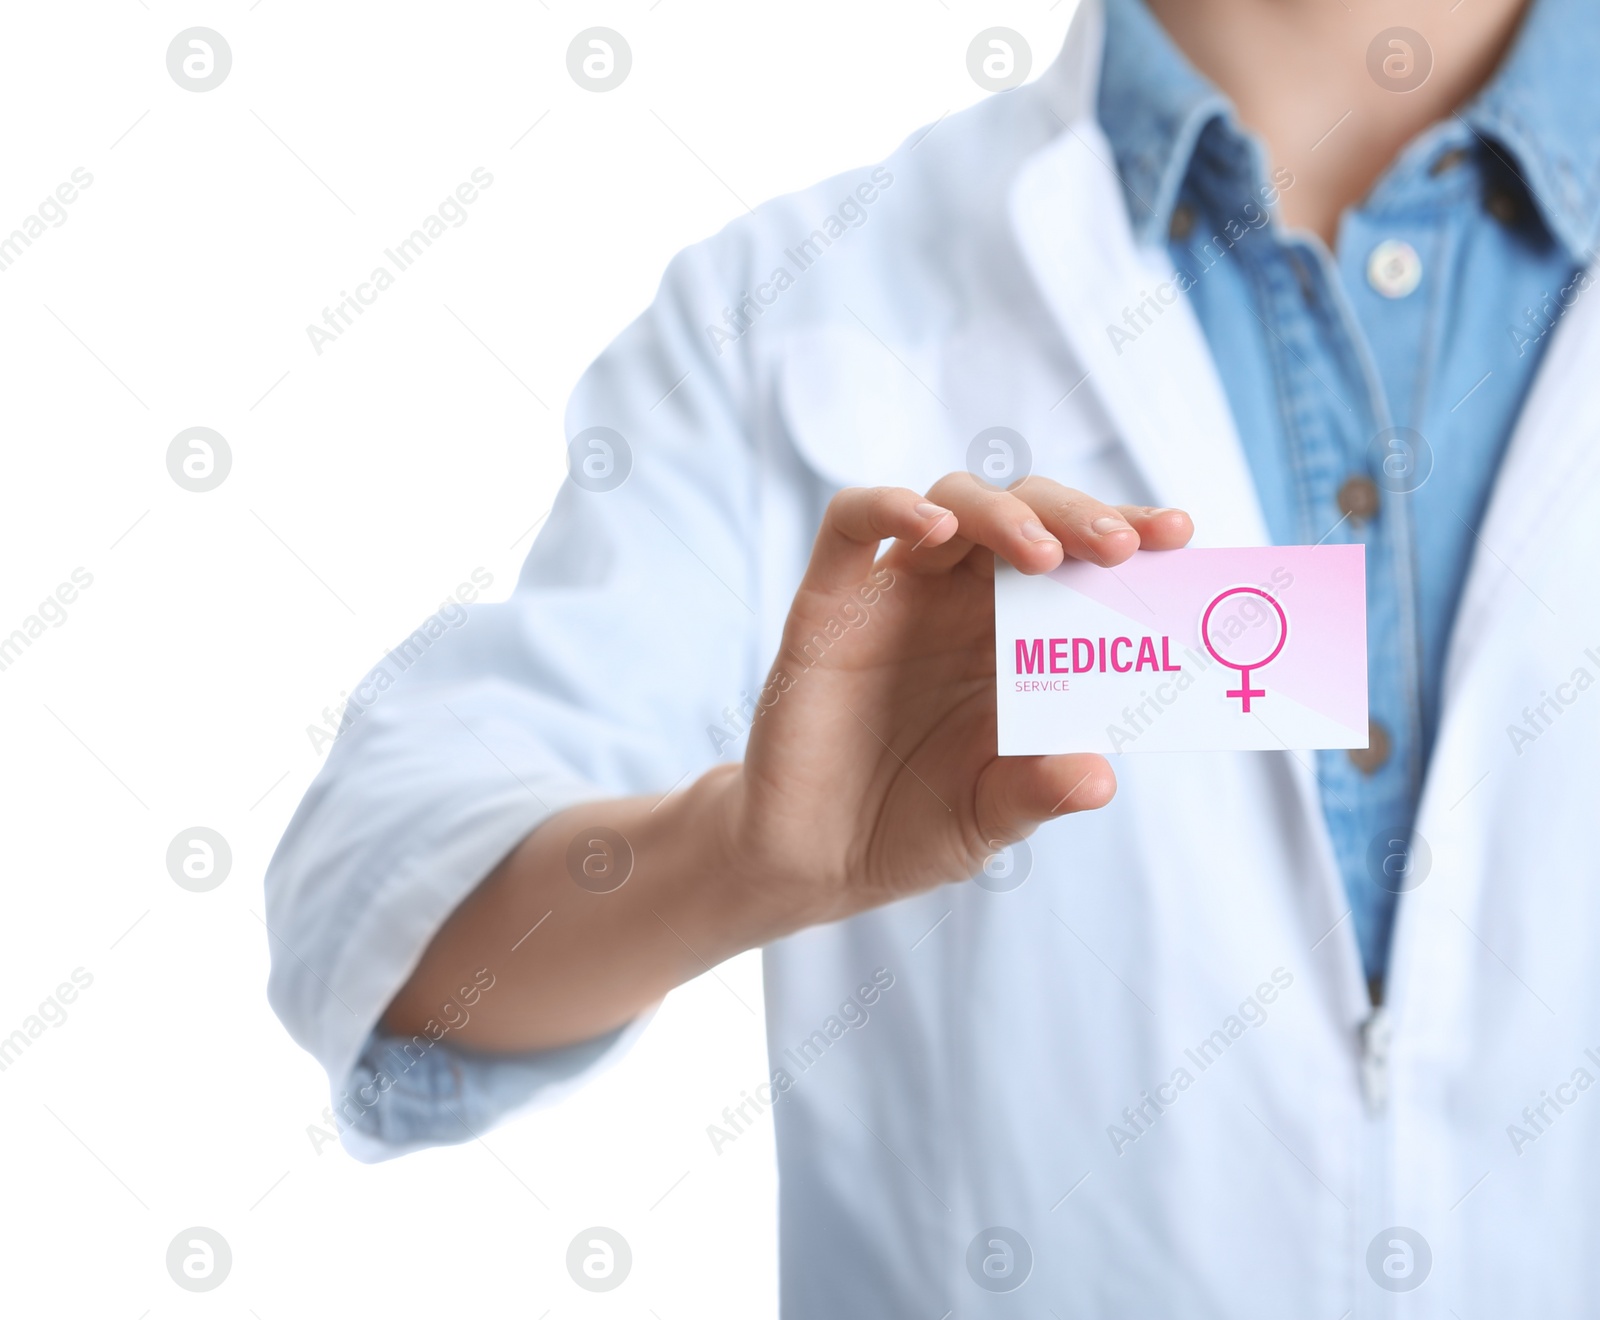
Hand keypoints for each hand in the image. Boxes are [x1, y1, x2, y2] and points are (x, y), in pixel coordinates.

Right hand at [729, 473, 1192, 924]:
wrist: (818, 859)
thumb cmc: (916, 827)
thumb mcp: (990, 817)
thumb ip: (1036, 792)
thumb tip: (1099, 776)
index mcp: (1020, 638)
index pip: (1081, 560)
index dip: (1128, 535)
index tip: (1179, 535)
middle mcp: (965, 603)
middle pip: (1026, 514)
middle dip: (1078, 517)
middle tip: (1120, 549)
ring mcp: (898, 595)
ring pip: (954, 503)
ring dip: (1004, 513)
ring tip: (1041, 554)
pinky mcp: (831, 600)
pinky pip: (853, 524)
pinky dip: (892, 508)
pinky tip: (933, 528)